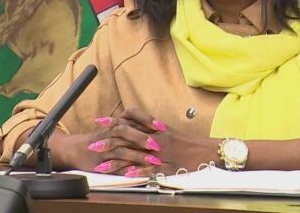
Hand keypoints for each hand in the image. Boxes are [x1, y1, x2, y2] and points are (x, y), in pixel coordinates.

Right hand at [46, 117, 159, 175]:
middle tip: (157, 145)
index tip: (161, 126)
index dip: (147, 120)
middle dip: (143, 138)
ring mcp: (104, 148)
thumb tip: (157, 124)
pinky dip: (125, 168)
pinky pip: (113, 165)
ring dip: (138, 156)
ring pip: (121, 150)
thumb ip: (133, 125)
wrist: (77, 149)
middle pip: (127, 132)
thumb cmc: (103, 138)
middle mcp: (110, 132)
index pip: (132, 116)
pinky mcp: (100, 162)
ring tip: (153, 161)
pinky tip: (136, 172)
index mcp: (117, 122)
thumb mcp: (116, 127)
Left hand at [98, 108, 218, 175]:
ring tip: (102, 166)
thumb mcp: (168, 131)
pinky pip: (152, 170)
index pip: (131, 123)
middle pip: (129, 139)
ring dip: (118, 162)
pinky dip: (139, 172)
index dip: (113, 123)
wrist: (206, 151)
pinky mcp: (168, 166)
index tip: (99, 123)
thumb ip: (152, 128)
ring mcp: (162, 154)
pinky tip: (126, 175)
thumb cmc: (187, 142)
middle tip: (93, 146)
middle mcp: (156, 139)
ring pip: (136, 156)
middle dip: (109, 143)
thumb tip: (134, 125)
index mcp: (156, 129)